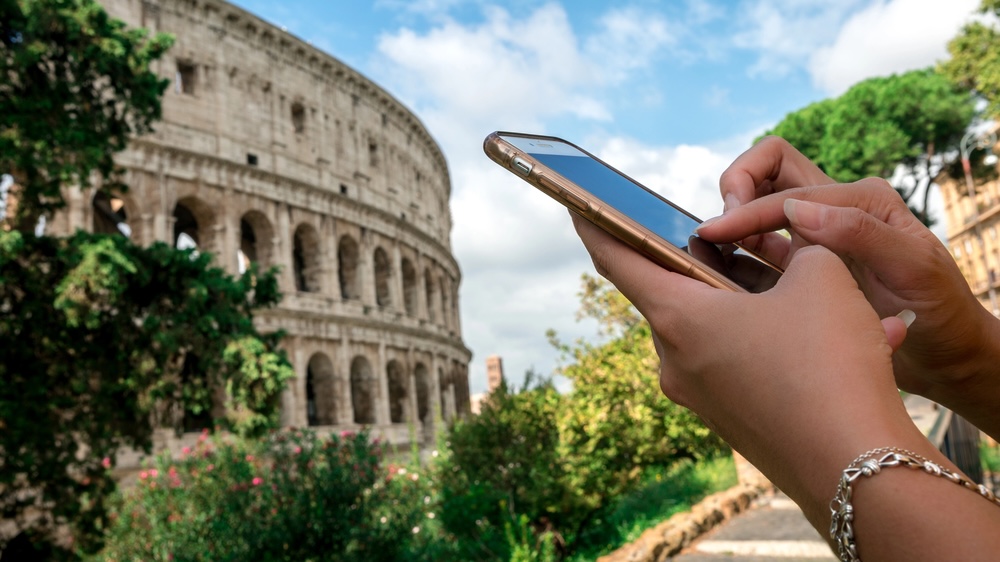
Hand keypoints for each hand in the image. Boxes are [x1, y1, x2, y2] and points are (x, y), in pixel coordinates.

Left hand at [571, 214, 926, 530]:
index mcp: (676, 317)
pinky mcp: (726, 419)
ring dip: (743, 301)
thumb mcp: (822, 277)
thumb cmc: (829, 364)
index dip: (595, 222)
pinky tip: (819, 332)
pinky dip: (763, 338)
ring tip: (797, 281)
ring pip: (709, 328)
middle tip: (731, 235)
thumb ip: (799, 245)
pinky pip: (733, 361)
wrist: (858, 472)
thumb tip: (797, 246)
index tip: (576, 203)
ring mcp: (697, 395)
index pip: (616, 258)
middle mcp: (672, 359)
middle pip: (671, 292)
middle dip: (700, 261)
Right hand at [697, 137, 999, 437]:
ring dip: (734, 222)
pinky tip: (722, 276)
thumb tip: (799, 208)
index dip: (747, 208)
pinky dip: (738, 257)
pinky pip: (761, 254)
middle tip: (716, 227)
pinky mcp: (804, 272)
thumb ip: (860, 232)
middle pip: (770, 172)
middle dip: (737, 186)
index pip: (786, 188)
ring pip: (761, 211)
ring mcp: (816, 241)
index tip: (715, 232)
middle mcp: (834, 211)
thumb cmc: (940, 311)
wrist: (946, 358)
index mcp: (860, 199)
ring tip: (710, 250)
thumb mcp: (913, 267)